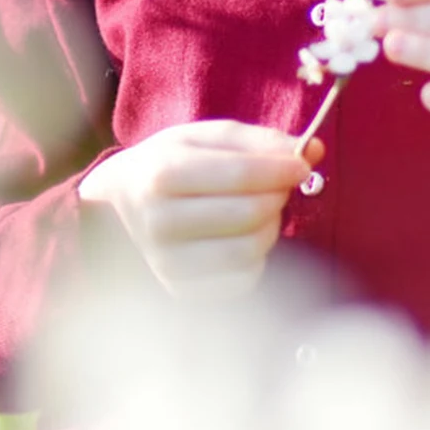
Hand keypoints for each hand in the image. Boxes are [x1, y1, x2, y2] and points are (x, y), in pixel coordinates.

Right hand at [77, 120, 324, 300]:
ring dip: (270, 227)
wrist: (117, 209)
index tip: (303, 163)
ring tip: (261, 210)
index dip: (280, 169)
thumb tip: (313, 149)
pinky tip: (243, 237)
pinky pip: (242, 281)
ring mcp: (167, 263)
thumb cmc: (167, 165)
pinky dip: (256, 257)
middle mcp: (160, 222)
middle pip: (248, 214)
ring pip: (249, 251)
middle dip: (276, 196)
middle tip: (279, 185)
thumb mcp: (201, 138)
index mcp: (161, 173)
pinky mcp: (180, 291)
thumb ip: (257, 140)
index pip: (239, 175)